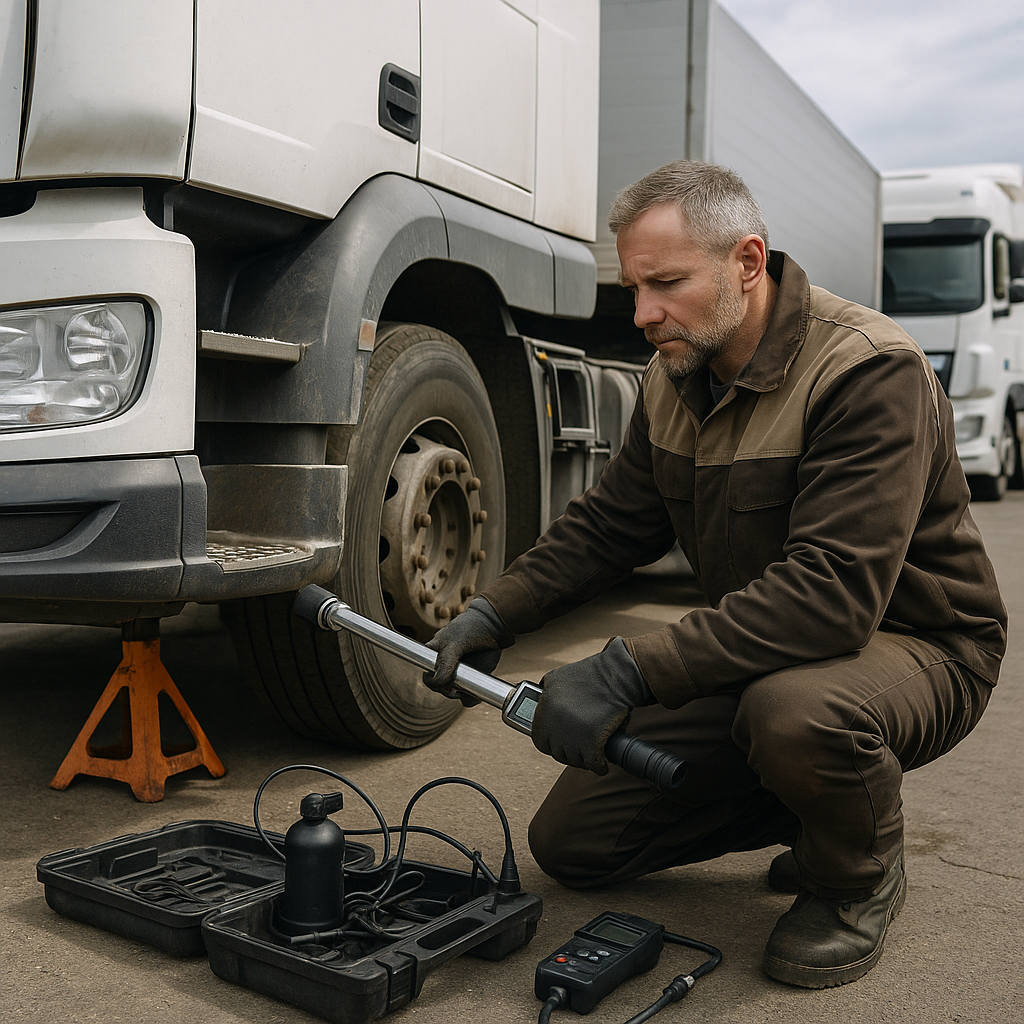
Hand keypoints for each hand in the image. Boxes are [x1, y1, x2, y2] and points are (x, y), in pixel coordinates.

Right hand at [423, 597, 513, 704]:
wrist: (497, 625)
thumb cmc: (472, 627)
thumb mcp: (456, 642)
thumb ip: (444, 661)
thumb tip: (437, 682)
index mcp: (434, 654)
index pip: (427, 675)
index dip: (433, 682)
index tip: (444, 683)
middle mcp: (446, 664)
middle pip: (441, 688)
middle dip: (449, 692)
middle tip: (458, 689)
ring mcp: (460, 671)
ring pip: (456, 693)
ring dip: (462, 696)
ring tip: (471, 690)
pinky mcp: (474, 677)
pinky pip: (469, 694)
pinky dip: (473, 697)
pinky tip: (477, 694)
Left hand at [532, 637, 655, 773]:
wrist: (616, 676)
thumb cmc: (590, 674)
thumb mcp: (557, 677)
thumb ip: (544, 692)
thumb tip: (537, 701)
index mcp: (545, 709)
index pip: (539, 740)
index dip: (549, 744)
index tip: (558, 743)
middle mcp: (555, 725)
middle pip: (557, 753)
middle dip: (568, 751)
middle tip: (578, 746)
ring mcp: (573, 736)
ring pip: (575, 760)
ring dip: (583, 759)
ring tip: (590, 752)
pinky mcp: (593, 743)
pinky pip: (593, 764)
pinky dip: (599, 766)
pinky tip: (601, 763)